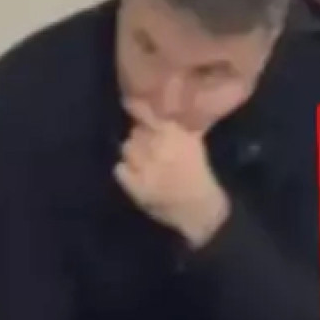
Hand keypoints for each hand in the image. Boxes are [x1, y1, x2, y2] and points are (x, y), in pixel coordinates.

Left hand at [114, 99, 229, 247]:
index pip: (147, 115)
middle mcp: (160, 147)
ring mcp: (146, 166)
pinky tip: (135, 176)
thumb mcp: (194, 143)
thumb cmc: (198, 174)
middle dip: (140, 138)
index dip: (140, 113)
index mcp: (176, 134)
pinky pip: (119, 169)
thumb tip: (154, 109)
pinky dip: (125, 171)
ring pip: (126, 148)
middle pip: (135, 132)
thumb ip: (177, 126)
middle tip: (148, 148)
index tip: (138, 113)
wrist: (200, 210)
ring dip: (132, 154)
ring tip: (142, 162)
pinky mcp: (136, 185)